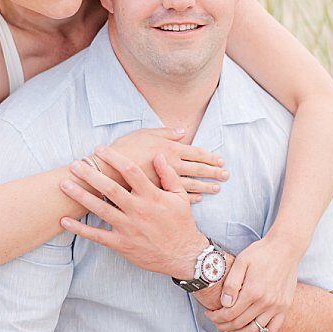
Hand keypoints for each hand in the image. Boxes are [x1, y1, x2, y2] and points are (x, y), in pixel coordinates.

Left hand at [60, 150, 205, 277]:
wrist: (183, 255)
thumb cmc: (181, 224)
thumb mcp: (181, 197)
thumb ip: (168, 175)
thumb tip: (158, 156)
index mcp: (152, 196)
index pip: (131, 171)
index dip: (114, 158)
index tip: (100, 149)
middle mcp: (138, 210)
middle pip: (110, 188)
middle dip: (90, 174)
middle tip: (75, 164)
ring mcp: (128, 228)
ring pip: (100, 209)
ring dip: (80, 196)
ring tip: (64, 184)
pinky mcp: (121, 244)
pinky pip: (97, 235)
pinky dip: (79, 228)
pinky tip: (65, 220)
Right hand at [104, 126, 226, 205]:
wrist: (106, 171)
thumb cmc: (124, 149)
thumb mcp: (145, 134)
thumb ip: (166, 133)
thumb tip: (183, 131)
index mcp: (169, 149)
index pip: (196, 153)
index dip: (209, 157)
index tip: (220, 161)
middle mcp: (171, 166)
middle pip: (197, 170)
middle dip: (213, 173)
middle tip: (226, 176)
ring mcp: (166, 181)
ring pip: (191, 185)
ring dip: (205, 187)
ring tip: (216, 189)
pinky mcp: (159, 194)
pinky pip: (178, 197)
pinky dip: (190, 197)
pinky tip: (199, 199)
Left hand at [208, 236, 300, 331]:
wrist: (286, 248)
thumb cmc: (261, 253)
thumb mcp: (241, 262)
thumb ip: (232, 284)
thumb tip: (225, 304)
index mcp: (253, 291)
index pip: (229, 314)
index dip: (216, 317)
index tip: (209, 314)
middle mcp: (266, 302)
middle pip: (239, 324)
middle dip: (223, 325)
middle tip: (216, 322)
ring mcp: (277, 306)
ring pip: (255, 330)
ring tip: (230, 328)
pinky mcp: (285, 307)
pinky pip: (272, 329)